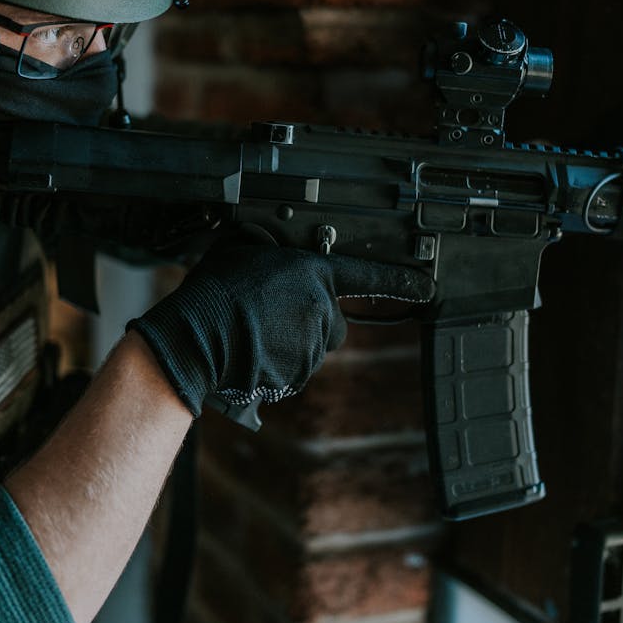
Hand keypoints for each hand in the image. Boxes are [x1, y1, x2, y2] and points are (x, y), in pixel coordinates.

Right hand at [127, 238, 434, 415]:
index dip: (399, 280)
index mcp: (312, 273)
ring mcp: (311, 344)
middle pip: (331, 320)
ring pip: (312, 346)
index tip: (426, 285)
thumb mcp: (244, 248)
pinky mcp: (299, 374)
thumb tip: (273, 248)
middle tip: (269, 315)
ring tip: (252, 334)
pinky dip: (279, 366)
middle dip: (309, 320)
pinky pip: (296, 370)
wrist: (196, 338)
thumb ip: (274, 250)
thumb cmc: (214, 290)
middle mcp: (320, 308)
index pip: (366, 275)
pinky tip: (251, 354)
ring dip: (291, 343)